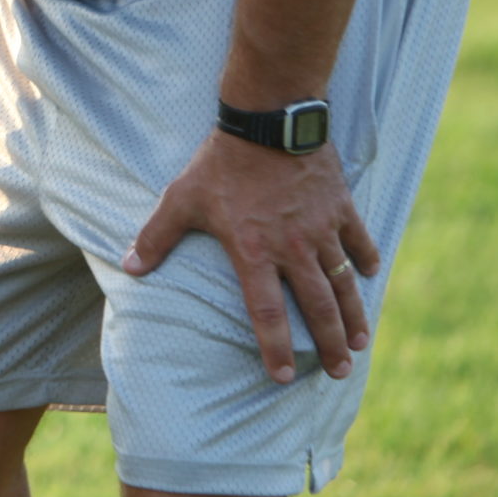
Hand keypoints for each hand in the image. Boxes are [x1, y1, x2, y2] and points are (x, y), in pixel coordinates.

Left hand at [123, 131, 379, 384]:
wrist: (267, 120)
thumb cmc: (220, 162)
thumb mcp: (181, 198)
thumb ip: (156, 236)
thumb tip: (128, 267)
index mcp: (253, 252)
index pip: (265, 312)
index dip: (275, 347)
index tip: (282, 376)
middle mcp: (292, 248)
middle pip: (316, 307)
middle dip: (329, 343)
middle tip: (340, 371)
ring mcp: (321, 228)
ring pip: (343, 282)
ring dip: (353, 314)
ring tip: (360, 343)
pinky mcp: (340, 206)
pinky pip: (359, 239)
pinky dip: (365, 257)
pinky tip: (369, 275)